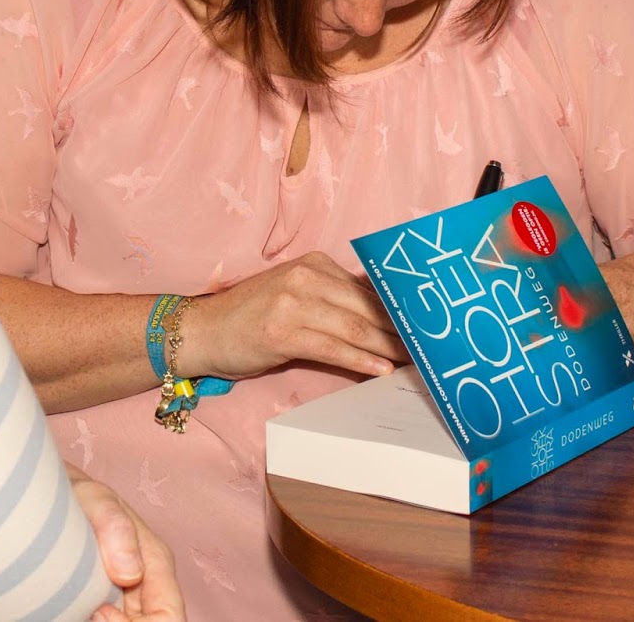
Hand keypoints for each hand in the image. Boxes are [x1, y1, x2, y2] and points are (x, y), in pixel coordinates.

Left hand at [70, 470, 184, 621]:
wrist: (48, 500)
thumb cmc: (75, 495)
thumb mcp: (94, 499)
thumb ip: (116, 527)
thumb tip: (130, 573)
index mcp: (156, 563)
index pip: (167, 615)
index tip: (98, 612)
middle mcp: (147, 586)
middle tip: (89, 613)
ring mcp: (127, 599)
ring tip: (80, 610)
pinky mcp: (105, 606)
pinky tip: (76, 611)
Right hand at [182, 253, 407, 379]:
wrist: (203, 331)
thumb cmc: (251, 317)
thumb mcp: (295, 294)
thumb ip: (333, 298)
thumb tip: (383, 315)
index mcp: (314, 263)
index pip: (367, 288)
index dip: (398, 309)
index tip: (425, 325)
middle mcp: (306, 276)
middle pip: (366, 307)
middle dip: (400, 330)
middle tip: (430, 347)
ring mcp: (294, 303)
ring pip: (355, 328)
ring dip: (389, 348)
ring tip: (414, 361)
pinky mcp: (284, 332)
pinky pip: (334, 348)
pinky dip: (362, 360)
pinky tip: (382, 370)